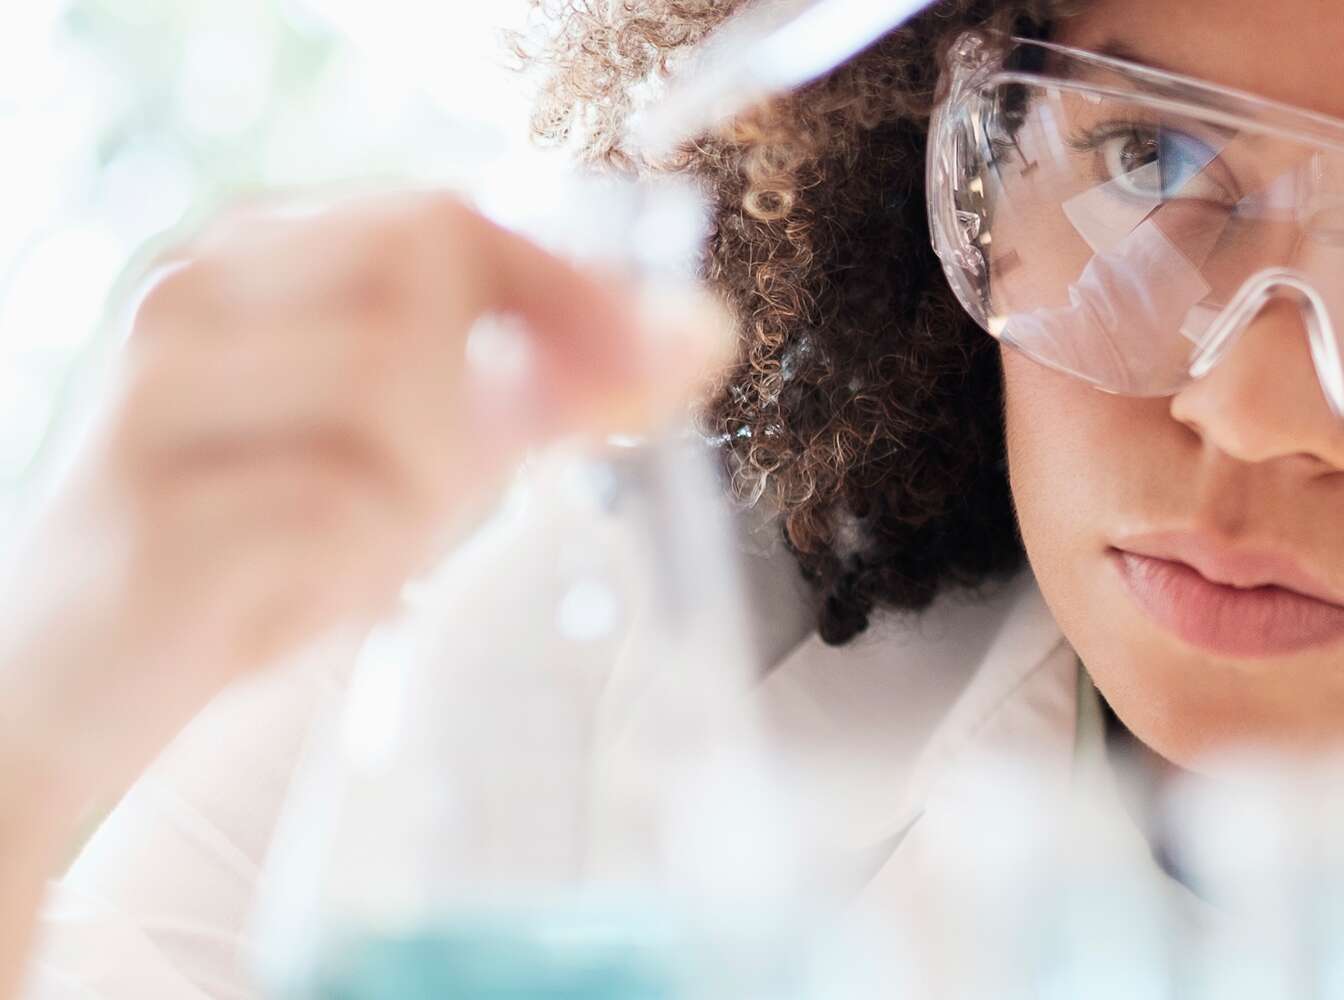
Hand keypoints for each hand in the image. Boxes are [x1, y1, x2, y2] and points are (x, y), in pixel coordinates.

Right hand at [0, 190, 733, 806]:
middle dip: (494, 395)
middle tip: (463, 492)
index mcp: (248, 260)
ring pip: (397, 400)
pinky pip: (342, 519)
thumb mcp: (408, 454)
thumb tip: (699, 332)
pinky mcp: (155, 517)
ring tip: (349, 559)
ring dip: (420, 502)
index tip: (665, 357)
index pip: (448, 218)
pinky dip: (358, 573)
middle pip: (427, 274)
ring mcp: (158, 402)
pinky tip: (294, 600)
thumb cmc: (246, 552)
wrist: (53, 692)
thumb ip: (542, 390)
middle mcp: (189, 302)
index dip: (574, 287)